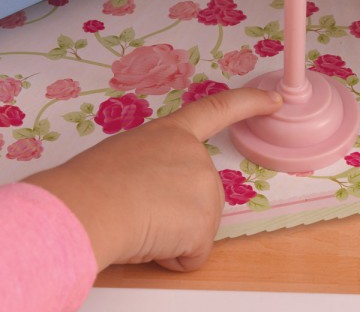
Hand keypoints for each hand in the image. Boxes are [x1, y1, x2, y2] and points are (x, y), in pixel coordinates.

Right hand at [25, 88, 281, 271]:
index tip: (274, 100)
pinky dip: (172, 259)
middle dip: (175, 213)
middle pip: (201, 194)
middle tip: (136, 209)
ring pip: (194, 228)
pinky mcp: (205, 223)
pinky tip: (148, 242)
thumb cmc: (86, 184)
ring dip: (168, 236)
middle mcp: (195, 155)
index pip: (217, 109)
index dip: (249, 103)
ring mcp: (205, 186)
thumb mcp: (121, 160)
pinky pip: (192, 255)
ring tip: (135, 223)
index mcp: (171, 133)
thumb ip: (150, 168)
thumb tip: (146, 198)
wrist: (84, 206)